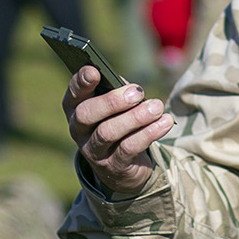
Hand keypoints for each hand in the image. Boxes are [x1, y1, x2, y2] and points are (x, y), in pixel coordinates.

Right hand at [64, 67, 172, 197]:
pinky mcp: (113, 166)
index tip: (95, 71)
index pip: (73, 93)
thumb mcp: (115, 106)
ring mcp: (93, 150)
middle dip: (112, 101)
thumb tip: (129, 87)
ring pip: (108, 132)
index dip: (81, 82)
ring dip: (136, 117)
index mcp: (75, 108)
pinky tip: (165, 122)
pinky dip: (149, 133)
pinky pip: (129, 148)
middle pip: (87, 114)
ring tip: (157, 107)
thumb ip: (118, 92)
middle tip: (137, 92)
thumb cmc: (118, 123)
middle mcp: (78, 130)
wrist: (122, 167)